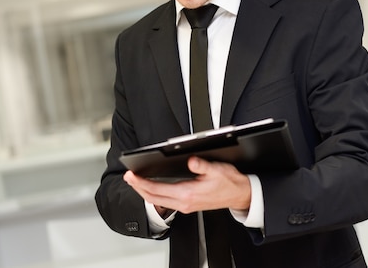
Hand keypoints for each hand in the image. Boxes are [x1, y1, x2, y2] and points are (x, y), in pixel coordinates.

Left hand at [123, 156, 251, 213]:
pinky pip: (164, 202)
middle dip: (138, 188)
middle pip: (153, 198)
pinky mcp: (187, 205)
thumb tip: (190, 160)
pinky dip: (154, 194)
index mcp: (188, 194)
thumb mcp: (217, 170)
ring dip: (144, 192)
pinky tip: (151, 188)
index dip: (142, 183)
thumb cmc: (229, 182)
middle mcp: (184, 203)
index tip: (132, 176)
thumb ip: (202, 165)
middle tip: (128, 177)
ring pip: (157, 201)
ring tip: (135, 181)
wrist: (240, 195)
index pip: (158, 189)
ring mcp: (185, 206)